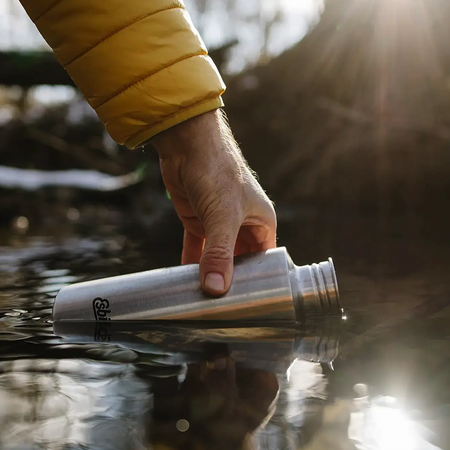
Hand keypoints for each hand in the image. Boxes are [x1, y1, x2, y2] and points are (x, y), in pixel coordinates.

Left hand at [153, 110, 275, 295]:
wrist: (186, 143)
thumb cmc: (217, 170)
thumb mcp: (222, 216)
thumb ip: (219, 252)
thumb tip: (216, 288)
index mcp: (261, 221)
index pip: (266, 259)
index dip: (260, 280)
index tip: (249, 303)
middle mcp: (242, 224)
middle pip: (240, 261)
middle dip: (231, 280)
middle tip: (222, 307)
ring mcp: (219, 223)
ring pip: (217, 255)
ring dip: (209, 273)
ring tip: (202, 299)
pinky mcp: (198, 219)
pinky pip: (197, 247)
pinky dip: (191, 262)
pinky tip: (184, 280)